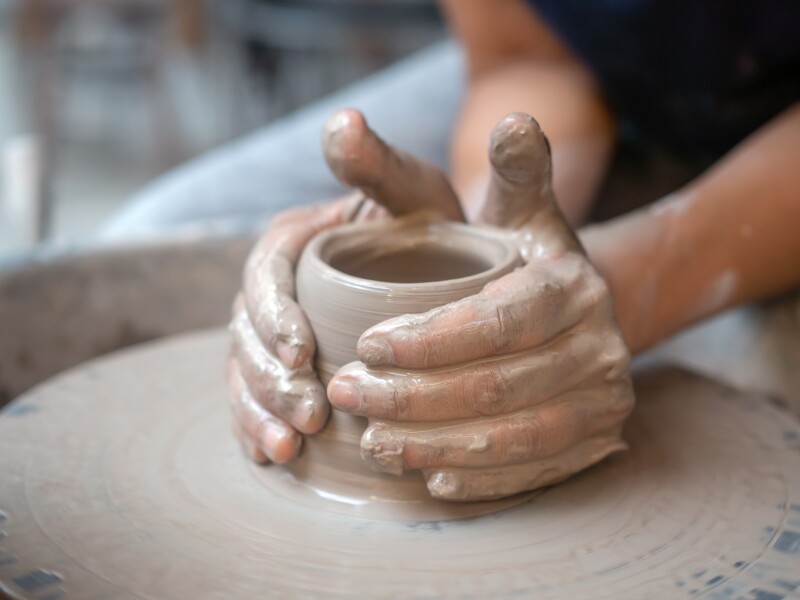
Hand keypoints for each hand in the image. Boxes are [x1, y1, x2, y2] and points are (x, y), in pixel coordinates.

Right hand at [227, 109, 463, 462]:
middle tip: (307, 415)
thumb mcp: (413, 192)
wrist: (445, 264)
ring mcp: (276, 328)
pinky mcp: (284, 365)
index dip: (274, 315)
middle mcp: (277, 285)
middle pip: (248, 331)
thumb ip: (377, 164)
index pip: (266, 273)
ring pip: (245, 369)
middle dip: (270, 376)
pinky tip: (275, 455)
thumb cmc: (432, 228)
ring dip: (260, 409)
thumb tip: (342, 121)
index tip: (305, 354)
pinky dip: (259, 424)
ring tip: (290, 447)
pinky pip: (255, 395)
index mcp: (296, 240)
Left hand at [328, 113, 634, 499]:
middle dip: (412, 398)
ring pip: (515, 438)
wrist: (574, 307)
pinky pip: (537, 472)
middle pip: (498, 386)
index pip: (495, 320)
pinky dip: (481, 481)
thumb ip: (512, 168)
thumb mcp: (517, 206)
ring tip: (374, 442)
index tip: (364, 347)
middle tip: (348, 396)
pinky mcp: (599, 440)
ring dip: (436, 446)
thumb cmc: (523, 256)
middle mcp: (602, 343)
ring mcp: (607, 398)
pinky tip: (431, 479)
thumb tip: (515, 117)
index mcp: (572, 284)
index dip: (426, 340)